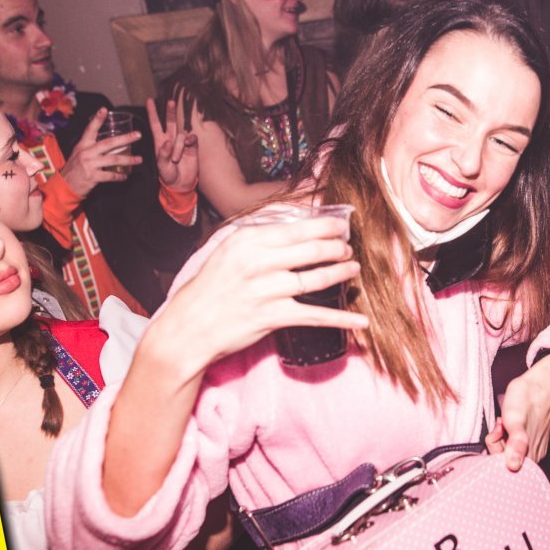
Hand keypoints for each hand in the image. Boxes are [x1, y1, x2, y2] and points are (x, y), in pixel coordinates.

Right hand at [60, 107, 141, 196]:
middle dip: (125, 138)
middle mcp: (87, 152)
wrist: (65, 184)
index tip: (104, 109)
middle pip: (109, 143)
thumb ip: (91, 147)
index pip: (90, 129)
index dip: (97, 119)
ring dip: (129, 160)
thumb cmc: (75, 168)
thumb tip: (109, 143)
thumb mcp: (79, 153)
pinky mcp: (93, 176)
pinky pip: (111, 175)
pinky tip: (126, 176)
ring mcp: (90, 164)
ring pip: (114, 159)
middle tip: (138, 135)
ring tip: (139, 159)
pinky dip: (120, 176)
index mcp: (83, 145)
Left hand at [147, 98, 198, 192]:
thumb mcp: (162, 166)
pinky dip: (190, 140)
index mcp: (160, 142)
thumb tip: (167, 143)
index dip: (153, 112)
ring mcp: (182, 143)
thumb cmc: (168, 175)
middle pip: (171, 122)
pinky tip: (189, 145)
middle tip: (171, 102)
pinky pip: (192, 138)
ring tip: (177, 159)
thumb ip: (163, 155)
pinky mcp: (192, 147)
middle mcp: (171, 139)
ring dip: (179, 145)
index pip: (155, 124)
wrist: (181, 183)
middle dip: (170, 112)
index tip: (149, 100)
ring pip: (182, 134)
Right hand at [154, 216, 370, 371]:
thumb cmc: (210, 289)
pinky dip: (341, 318)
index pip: (298, 227)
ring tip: (354, 269)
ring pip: (317, 278)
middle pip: (312, 249)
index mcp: (247, 240)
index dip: (325, 226)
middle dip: (337, 248)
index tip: (340, 226)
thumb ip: (259, 237)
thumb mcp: (227, 251)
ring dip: (342, 273)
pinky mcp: (272, 316)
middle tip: (347, 248)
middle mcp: (257, 261)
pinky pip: (315, 315)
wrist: (188, 328)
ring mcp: (266, 289)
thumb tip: (293, 222)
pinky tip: (361, 319)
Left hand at [486, 351, 549, 470]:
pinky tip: (510, 423)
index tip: (498, 434)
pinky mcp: (533, 441)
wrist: (542, 382)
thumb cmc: (526, 396)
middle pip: (504, 461)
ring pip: (508, 452)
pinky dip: (508, 435)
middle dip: (497, 444)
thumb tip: (513, 466)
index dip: (495, 451)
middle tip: (501, 425)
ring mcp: (534, 449)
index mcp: (528, 455)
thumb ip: (515, 443)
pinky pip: (514, 445)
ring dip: (502, 438)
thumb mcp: (514, 417)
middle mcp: (533, 457)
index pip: (501, 468)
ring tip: (505, 422)